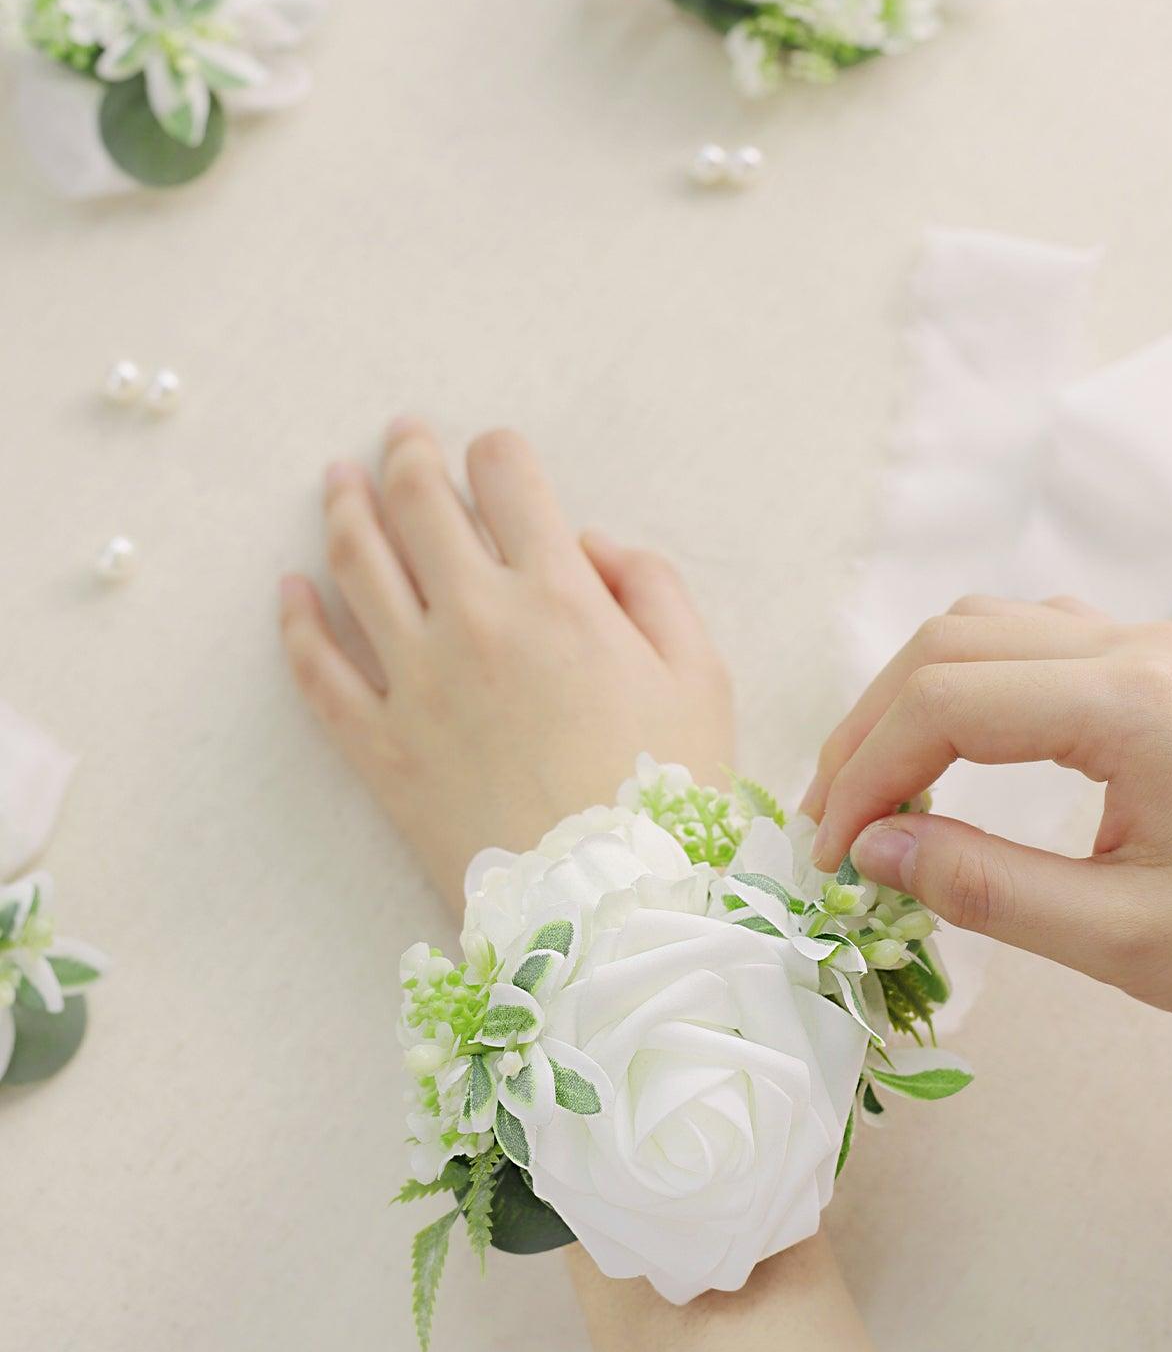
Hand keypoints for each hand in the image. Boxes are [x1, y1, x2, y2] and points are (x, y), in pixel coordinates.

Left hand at [279, 423, 733, 904]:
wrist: (607, 914)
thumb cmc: (669, 796)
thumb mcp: (702, 675)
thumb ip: (651, 586)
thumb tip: (588, 545)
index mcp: (558, 595)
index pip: (508, 479)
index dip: (499, 453)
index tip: (496, 458)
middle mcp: (475, 621)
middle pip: (419, 504)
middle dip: (408, 456)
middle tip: (400, 437)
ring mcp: (415, 683)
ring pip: (358, 567)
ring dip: (345, 511)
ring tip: (338, 482)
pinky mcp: (379, 748)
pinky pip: (318, 671)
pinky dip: (297, 623)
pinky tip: (289, 589)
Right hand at [802, 596, 1171, 1017]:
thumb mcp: (1129, 936)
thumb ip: (990, 890)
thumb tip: (875, 851)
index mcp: (1129, 704)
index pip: (942, 704)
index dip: (864, 774)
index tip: (831, 854)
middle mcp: (1136, 648)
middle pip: (948, 643)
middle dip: (870, 727)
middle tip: (833, 818)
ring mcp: (1153, 645)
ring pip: (987, 624)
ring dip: (912, 695)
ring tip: (878, 783)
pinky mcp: (1161, 664)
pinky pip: (1035, 637)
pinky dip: (967, 682)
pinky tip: (957, 747)